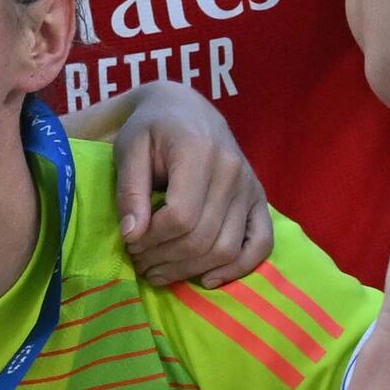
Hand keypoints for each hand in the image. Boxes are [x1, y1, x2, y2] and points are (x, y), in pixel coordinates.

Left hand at [109, 81, 274, 289]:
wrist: (185, 110)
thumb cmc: (151, 129)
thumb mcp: (129, 149)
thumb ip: (130, 191)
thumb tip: (132, 235)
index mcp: (199, 151)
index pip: (180, 217)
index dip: (152, 240)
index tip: (130, 242)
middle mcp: (232, 170)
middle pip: (202, 237)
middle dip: (165, 259)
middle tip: (140, 261)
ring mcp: (250, 187)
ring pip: (227, 248)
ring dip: (190, 270)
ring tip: (160, 270)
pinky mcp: (259, 200)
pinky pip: (261, 244)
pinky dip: (238, 268)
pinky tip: (208, 279)